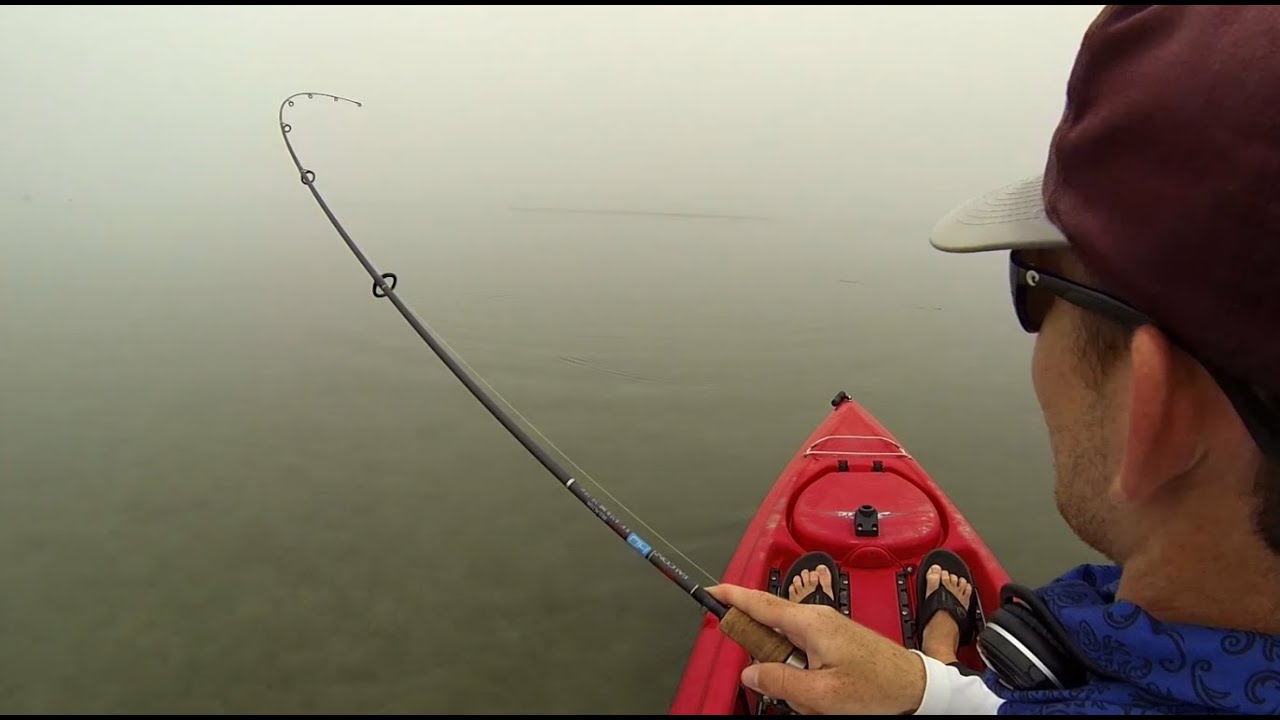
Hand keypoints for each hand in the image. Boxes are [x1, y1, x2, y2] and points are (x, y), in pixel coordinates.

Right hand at [707, 583, 926, 714]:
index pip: (760, 603)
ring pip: (787, 649)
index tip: (711, 593)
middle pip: (770, 630)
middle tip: (790, 687)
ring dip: (792, 676)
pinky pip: (804, 655)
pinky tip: (824, 693)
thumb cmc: (879, 687)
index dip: (732, 597)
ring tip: (816, 697)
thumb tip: (751, 672)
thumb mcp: (821, 694)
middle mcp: (817, 618)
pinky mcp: (835, 639)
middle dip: (770, 661)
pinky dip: (805, 676)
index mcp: (810, 623)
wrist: (916, 687)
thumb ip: (780, 681)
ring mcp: (827, 627)